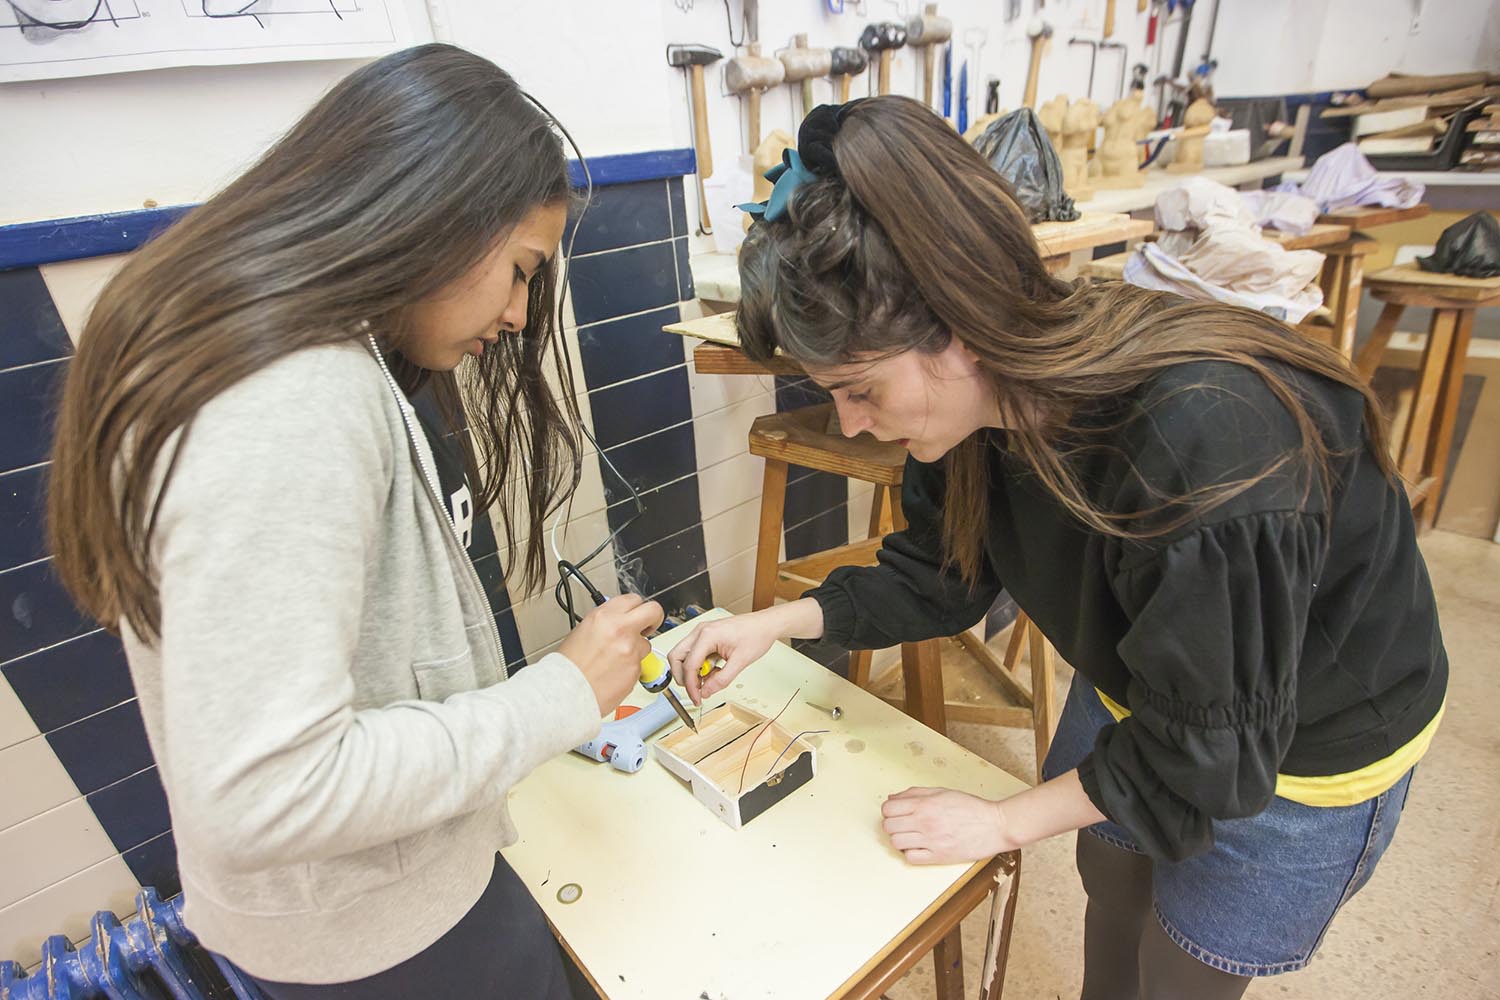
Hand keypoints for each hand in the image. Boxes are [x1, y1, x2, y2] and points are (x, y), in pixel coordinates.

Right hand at [558, 594, 663, 716]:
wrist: (567, 692)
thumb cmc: (569, 667)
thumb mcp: (582, 631)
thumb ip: (605, 622)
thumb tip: (618, 619)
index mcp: (604, 616)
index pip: (633, 599)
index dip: (636, 608)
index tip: (636, 614)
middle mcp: (620, 629)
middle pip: (653, 610)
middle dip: (653, 618)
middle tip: (648, 627)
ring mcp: (630, 649)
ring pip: (647, 643)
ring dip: (637, 649)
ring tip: (616, 659)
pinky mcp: (636, 668)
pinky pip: (640, 664)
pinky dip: (631, 668)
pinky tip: (614, 672)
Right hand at [665, 608, 782, 705]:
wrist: (766, 625)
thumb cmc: (756, 635)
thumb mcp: (740, 662)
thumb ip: (721, 680)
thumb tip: (705, 692)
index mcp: (707, 635)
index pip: (689, 665)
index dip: (690, 686)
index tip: (697, 699)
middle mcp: (700, 632)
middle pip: (676, 658)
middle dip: (683, 677)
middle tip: (696, 690)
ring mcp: (702, 633)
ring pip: (683, 656)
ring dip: (693, 672)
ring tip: (711, 679)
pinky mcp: (706, 637)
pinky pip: (694, 655)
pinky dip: (700, 667)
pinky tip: (715, 671)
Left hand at [880, 787, 1012, 864]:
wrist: (994, 825)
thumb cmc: (971, 808)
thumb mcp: (942, 792)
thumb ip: (915, 793)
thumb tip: (893, 798)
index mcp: (925, 804)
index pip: (888, 809)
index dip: (889, 810)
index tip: (895, 812)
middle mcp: (925, 822)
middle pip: (889, 826)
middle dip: (892, 824)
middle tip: (902, 824)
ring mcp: (931, 841)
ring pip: (896, 843)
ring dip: (899, 839)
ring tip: (910, 836)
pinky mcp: (938, 857)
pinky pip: (910, 858)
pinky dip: (910, 853)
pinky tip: (918, 847)